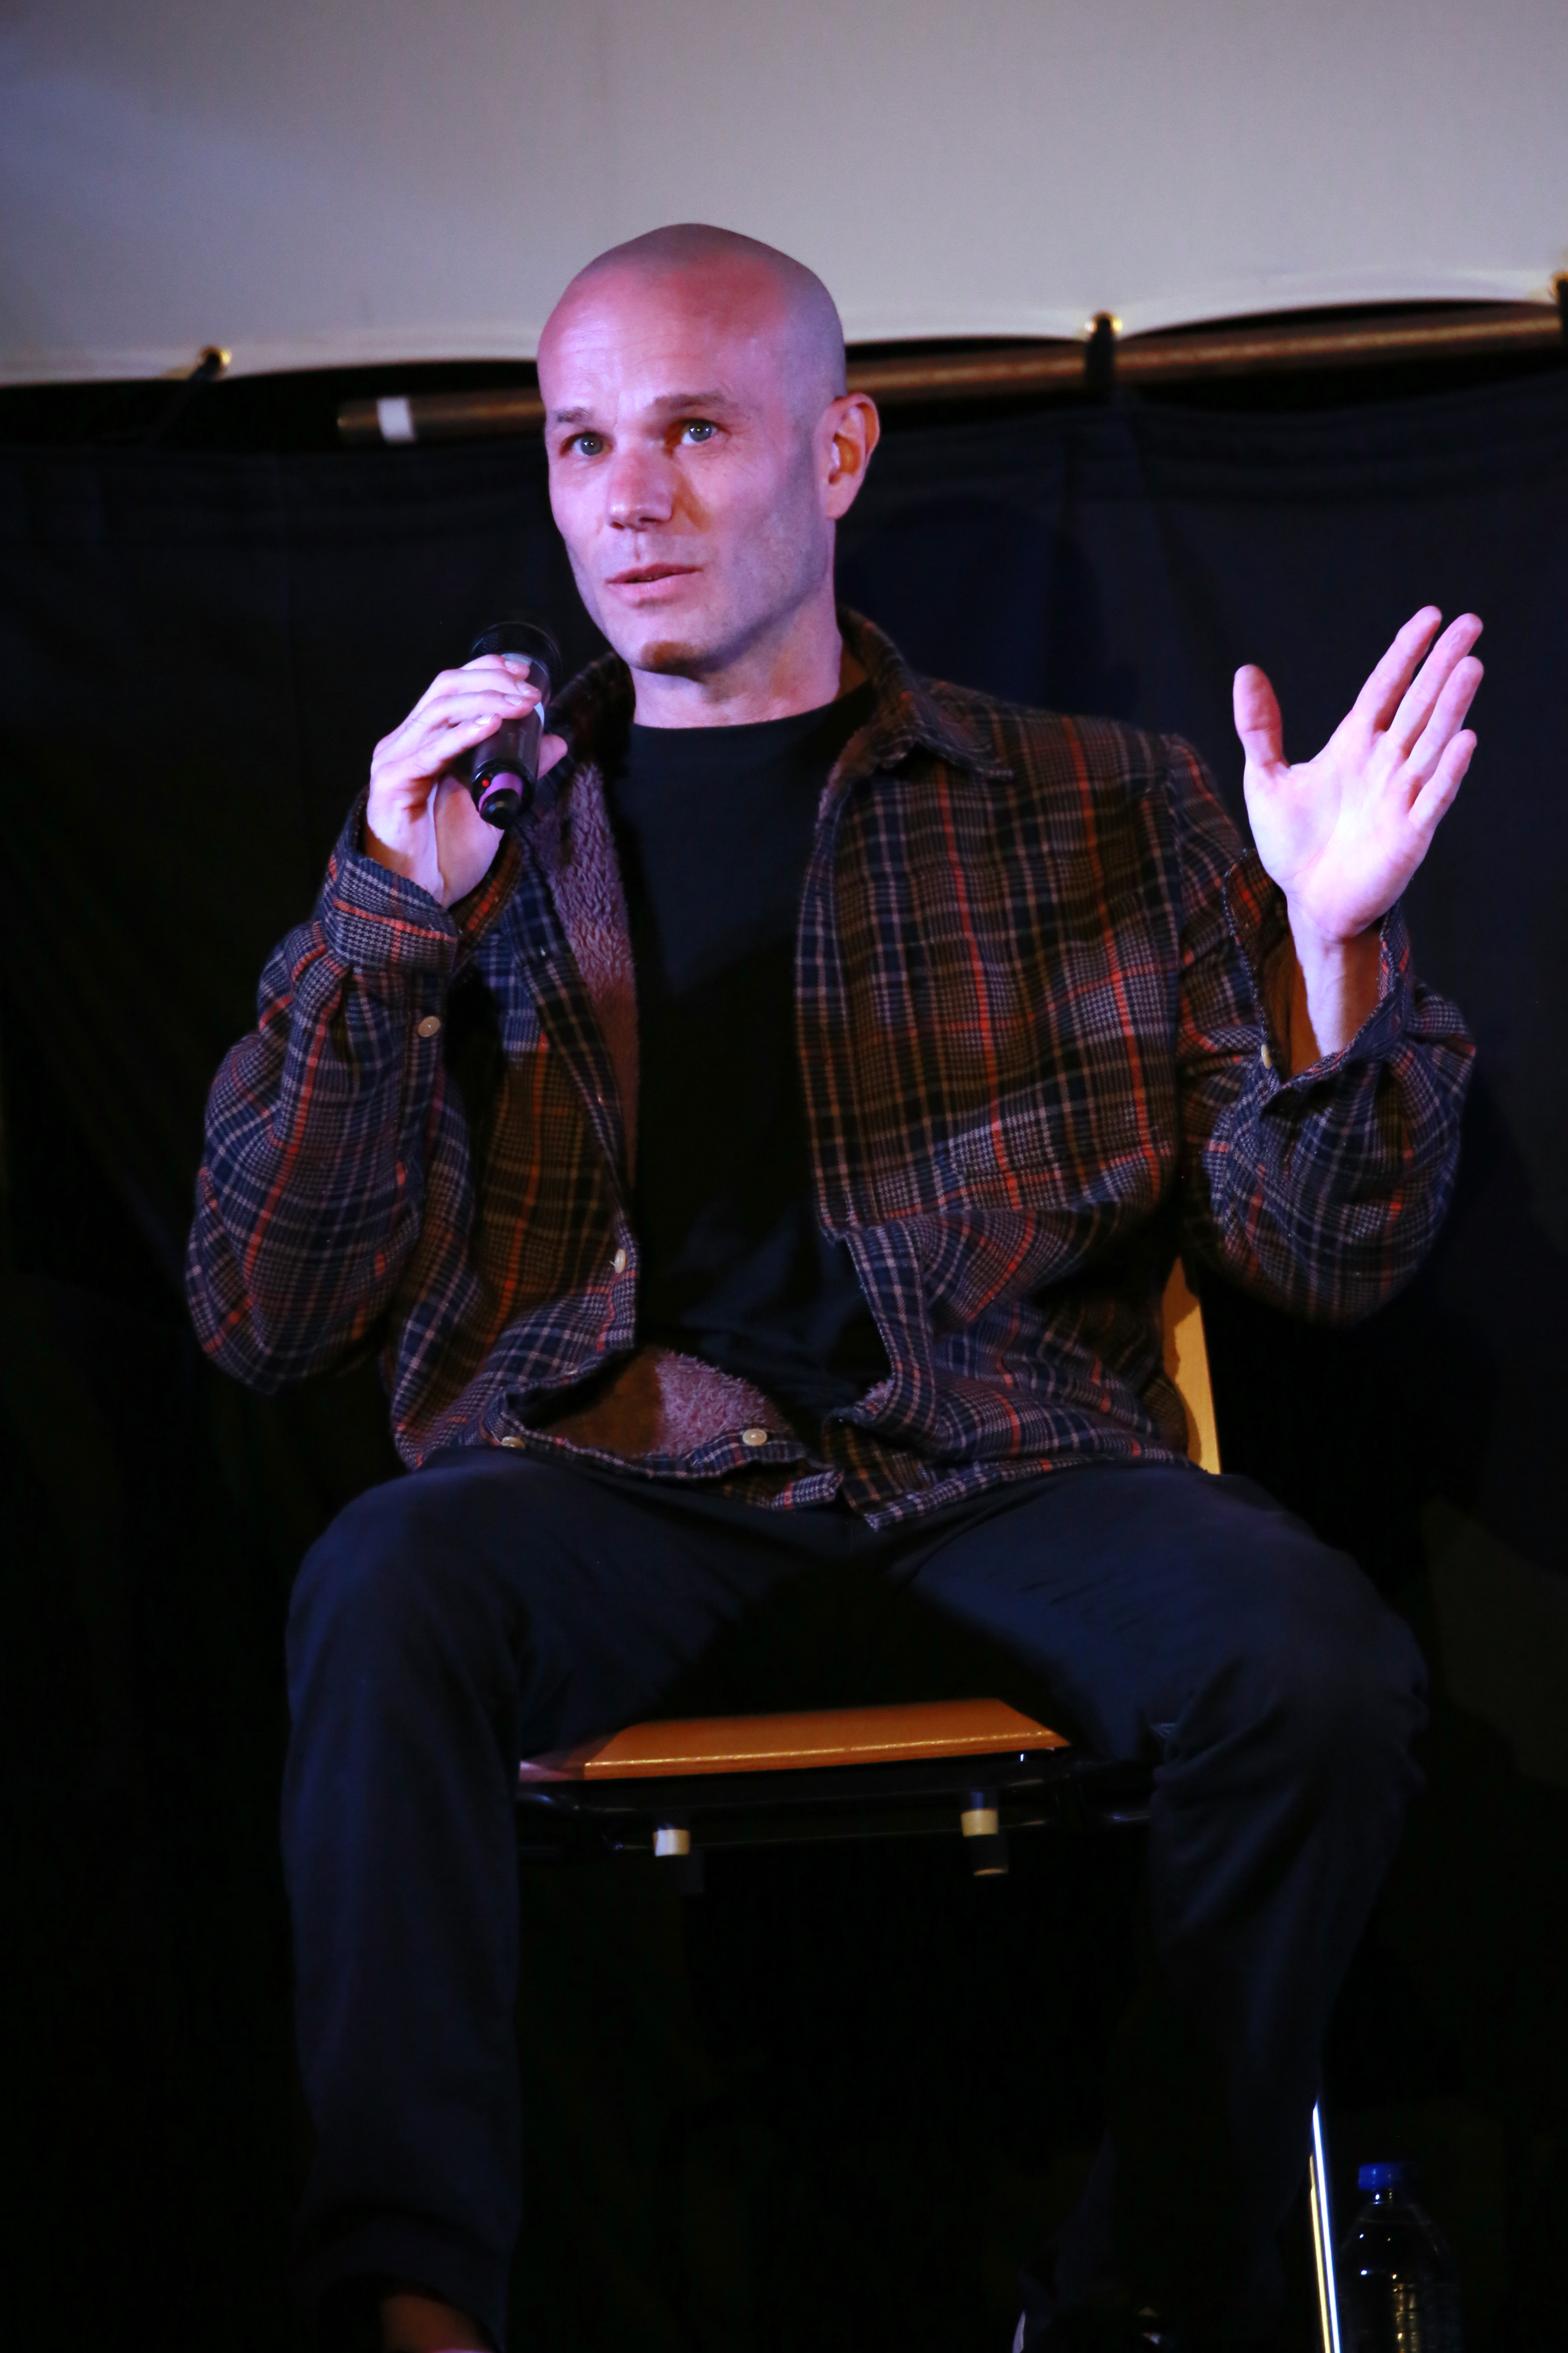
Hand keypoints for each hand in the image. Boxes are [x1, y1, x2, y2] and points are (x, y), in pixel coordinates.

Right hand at [366, 656, 567, 906]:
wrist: (419, 898)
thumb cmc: (447, 854)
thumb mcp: (495, 805)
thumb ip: (521, 772)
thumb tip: (556, 742)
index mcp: (423, 741)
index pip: (451, 687)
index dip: (486, 670)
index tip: (526, 672)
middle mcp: (404, 743)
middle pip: (445, 689)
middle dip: (492, 682)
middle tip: (532, 693)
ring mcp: (395, 761)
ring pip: (439, 711)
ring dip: (486, 702)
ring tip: (523, 706)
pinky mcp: (392, 784)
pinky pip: (429, 752)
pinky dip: (462, 735)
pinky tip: (491, 725)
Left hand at [1234, 607, 1481, 949]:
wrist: (1309, 902)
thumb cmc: (1293, 844)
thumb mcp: (1264, 779)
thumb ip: (1259, 728)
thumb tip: (1246, 671)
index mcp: (1353, 745)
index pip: (1385, 687)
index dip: (1406, 653)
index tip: (1429, 617)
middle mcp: (1386, 763)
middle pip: (1419, 704)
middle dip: (1443, 665)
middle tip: (1470, 622)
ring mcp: (1402, 795)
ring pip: (1433, 741)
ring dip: (1453, 705)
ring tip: (1470, 665)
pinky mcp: (1410, 833)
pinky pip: (1434, 796)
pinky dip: (1448, 770)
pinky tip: (1464, 738)